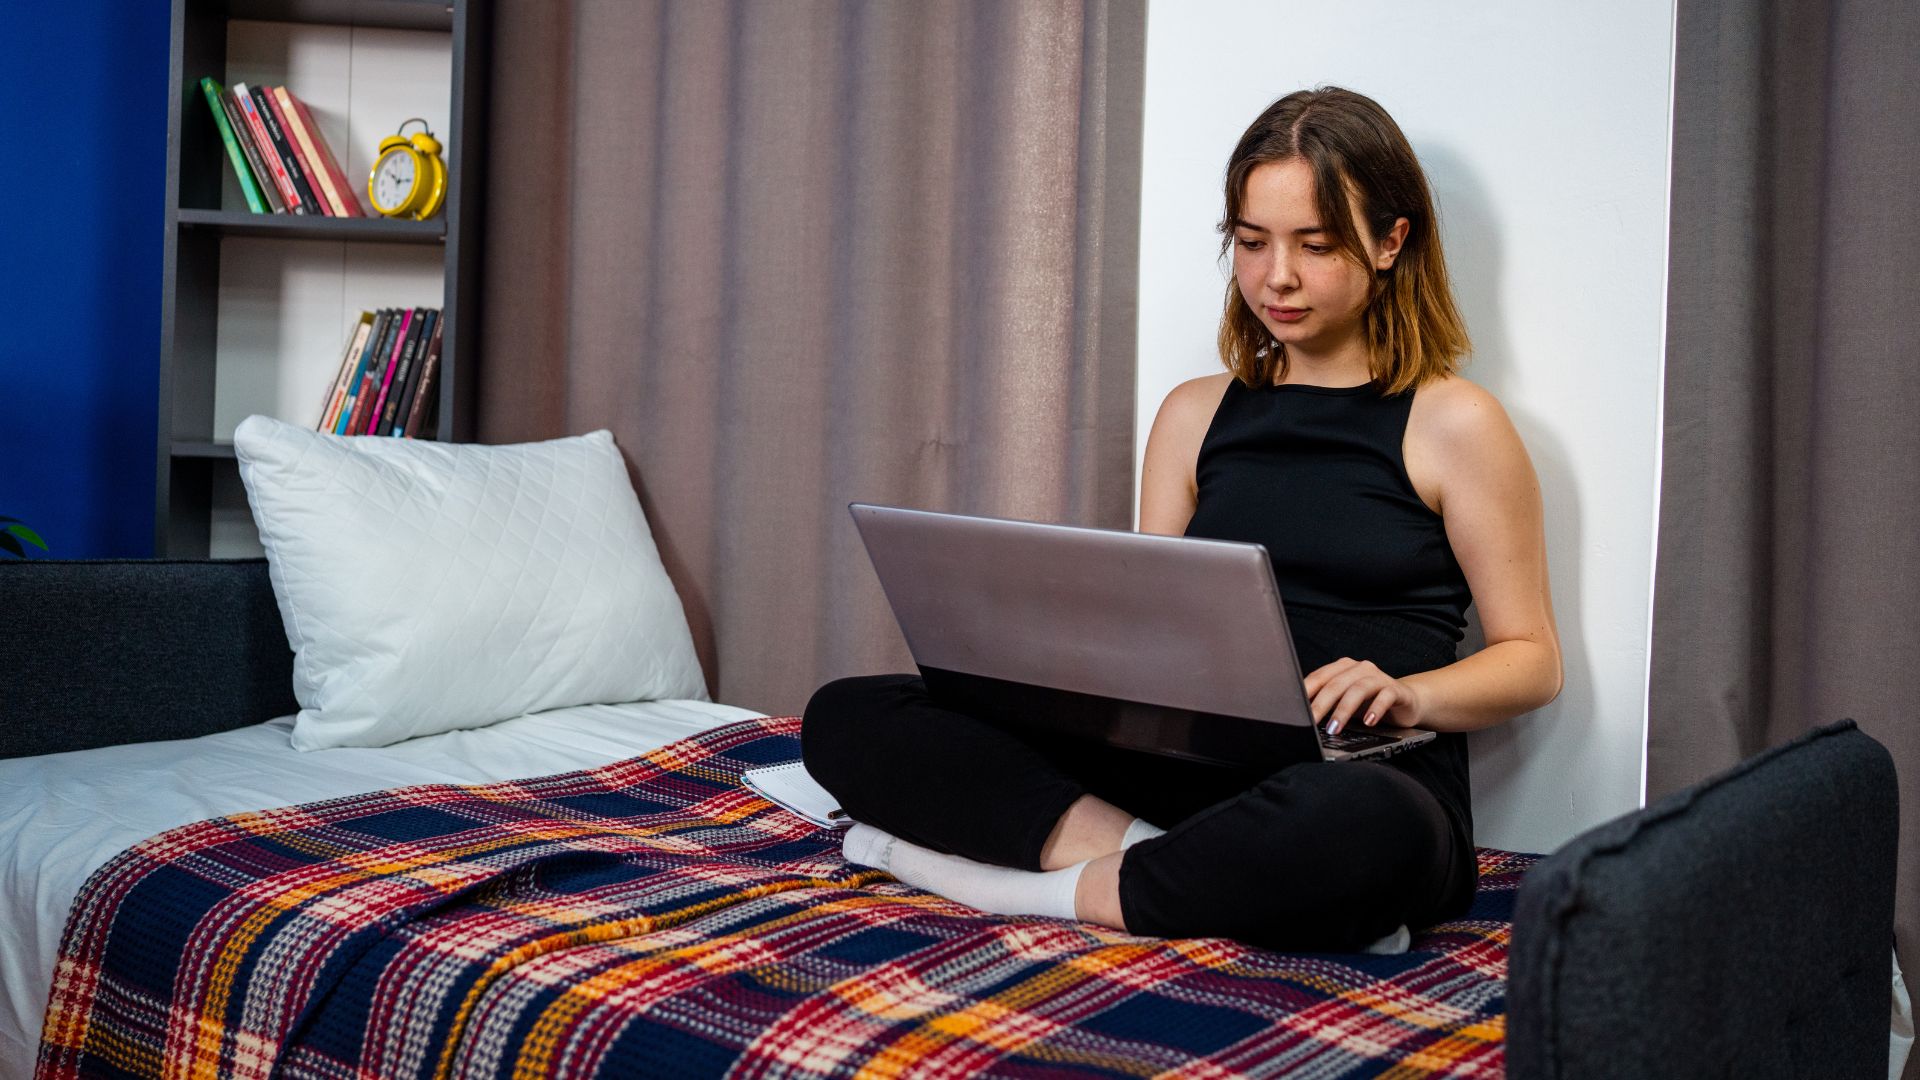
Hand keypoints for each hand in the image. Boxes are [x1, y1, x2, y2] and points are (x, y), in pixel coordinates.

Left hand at [1303, 657, 1427, 734]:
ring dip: (1344, 710)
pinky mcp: (1396, 690)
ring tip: (1335, 728)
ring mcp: (1379, 677)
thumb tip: (1302, 719)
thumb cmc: (1368, 703)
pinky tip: (1368, 722)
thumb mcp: (1344, 703)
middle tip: (1312, 722)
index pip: (1319, 677)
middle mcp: (1360, 668)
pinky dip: (1375, 709)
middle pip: (1336, 684)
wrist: (1405, 702)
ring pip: (1358, 690)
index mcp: (1342, 668)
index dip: (1306, 692)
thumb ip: (1326, 705)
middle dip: (1322, 704)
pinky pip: (1385, 697)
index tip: (1296, 709)